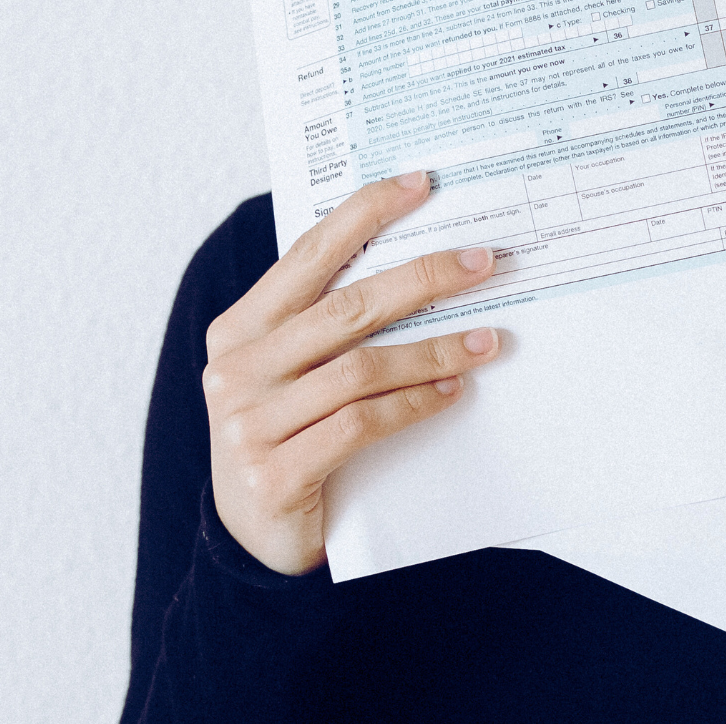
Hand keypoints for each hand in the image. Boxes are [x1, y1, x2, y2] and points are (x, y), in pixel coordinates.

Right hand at [201, 172, 502, 574]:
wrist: (252, 539)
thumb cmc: (287, 436)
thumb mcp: (290, 374)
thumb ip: (326, 327)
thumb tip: (417, 266)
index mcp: (240, 328)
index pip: (309, 255)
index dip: (365, 213)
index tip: (421, 185)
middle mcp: (238, 368)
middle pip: (346, 308)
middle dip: (423, 278)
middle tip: (483, 262)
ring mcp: (250, 422)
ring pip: (362, 368)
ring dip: (435, 351)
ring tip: (487, 342)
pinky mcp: (277, 472)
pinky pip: (361, 423)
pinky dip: (414, 404)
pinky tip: (451, 393)